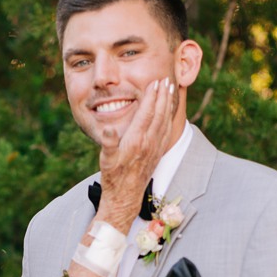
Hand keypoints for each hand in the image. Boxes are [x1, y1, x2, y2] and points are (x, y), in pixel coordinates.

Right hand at [96, 77, 181, 229]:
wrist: (125, 197)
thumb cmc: (113, 178)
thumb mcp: (105, 160)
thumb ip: (108, 143)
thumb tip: (108, 129)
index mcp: (136, 141)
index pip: (146, 113)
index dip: (152, 96)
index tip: (155, 82)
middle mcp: (149, 143)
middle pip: (159, 114)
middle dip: (163, 95)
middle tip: (166, 79)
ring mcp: (155, 148)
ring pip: (165, 121)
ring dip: (168, 104)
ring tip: (170, 89)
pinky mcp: (157, 153)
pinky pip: (167, 130)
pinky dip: (169, 117)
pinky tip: (169, 111)